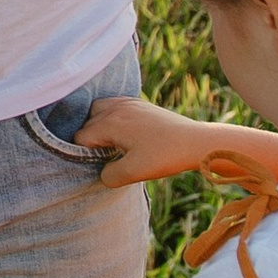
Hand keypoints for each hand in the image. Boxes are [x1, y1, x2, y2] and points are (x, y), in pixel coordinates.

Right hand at [84, 97, 277, 190]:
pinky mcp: (141, 104)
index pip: (80, 136)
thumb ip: (109, 175)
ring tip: (108, 144)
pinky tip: (121, 133)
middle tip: (101, 156)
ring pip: (98, 110)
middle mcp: (117, 107)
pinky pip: (114, 105)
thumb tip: (102, 173)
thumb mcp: (133, 172)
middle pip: (86, 121)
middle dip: (88, 138)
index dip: (81, 153)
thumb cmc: (165, 156)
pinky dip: (110, 117)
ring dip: (97, 125)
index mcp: (111, 122)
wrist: (197, 142)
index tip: (93, 164)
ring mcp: (129, 103)